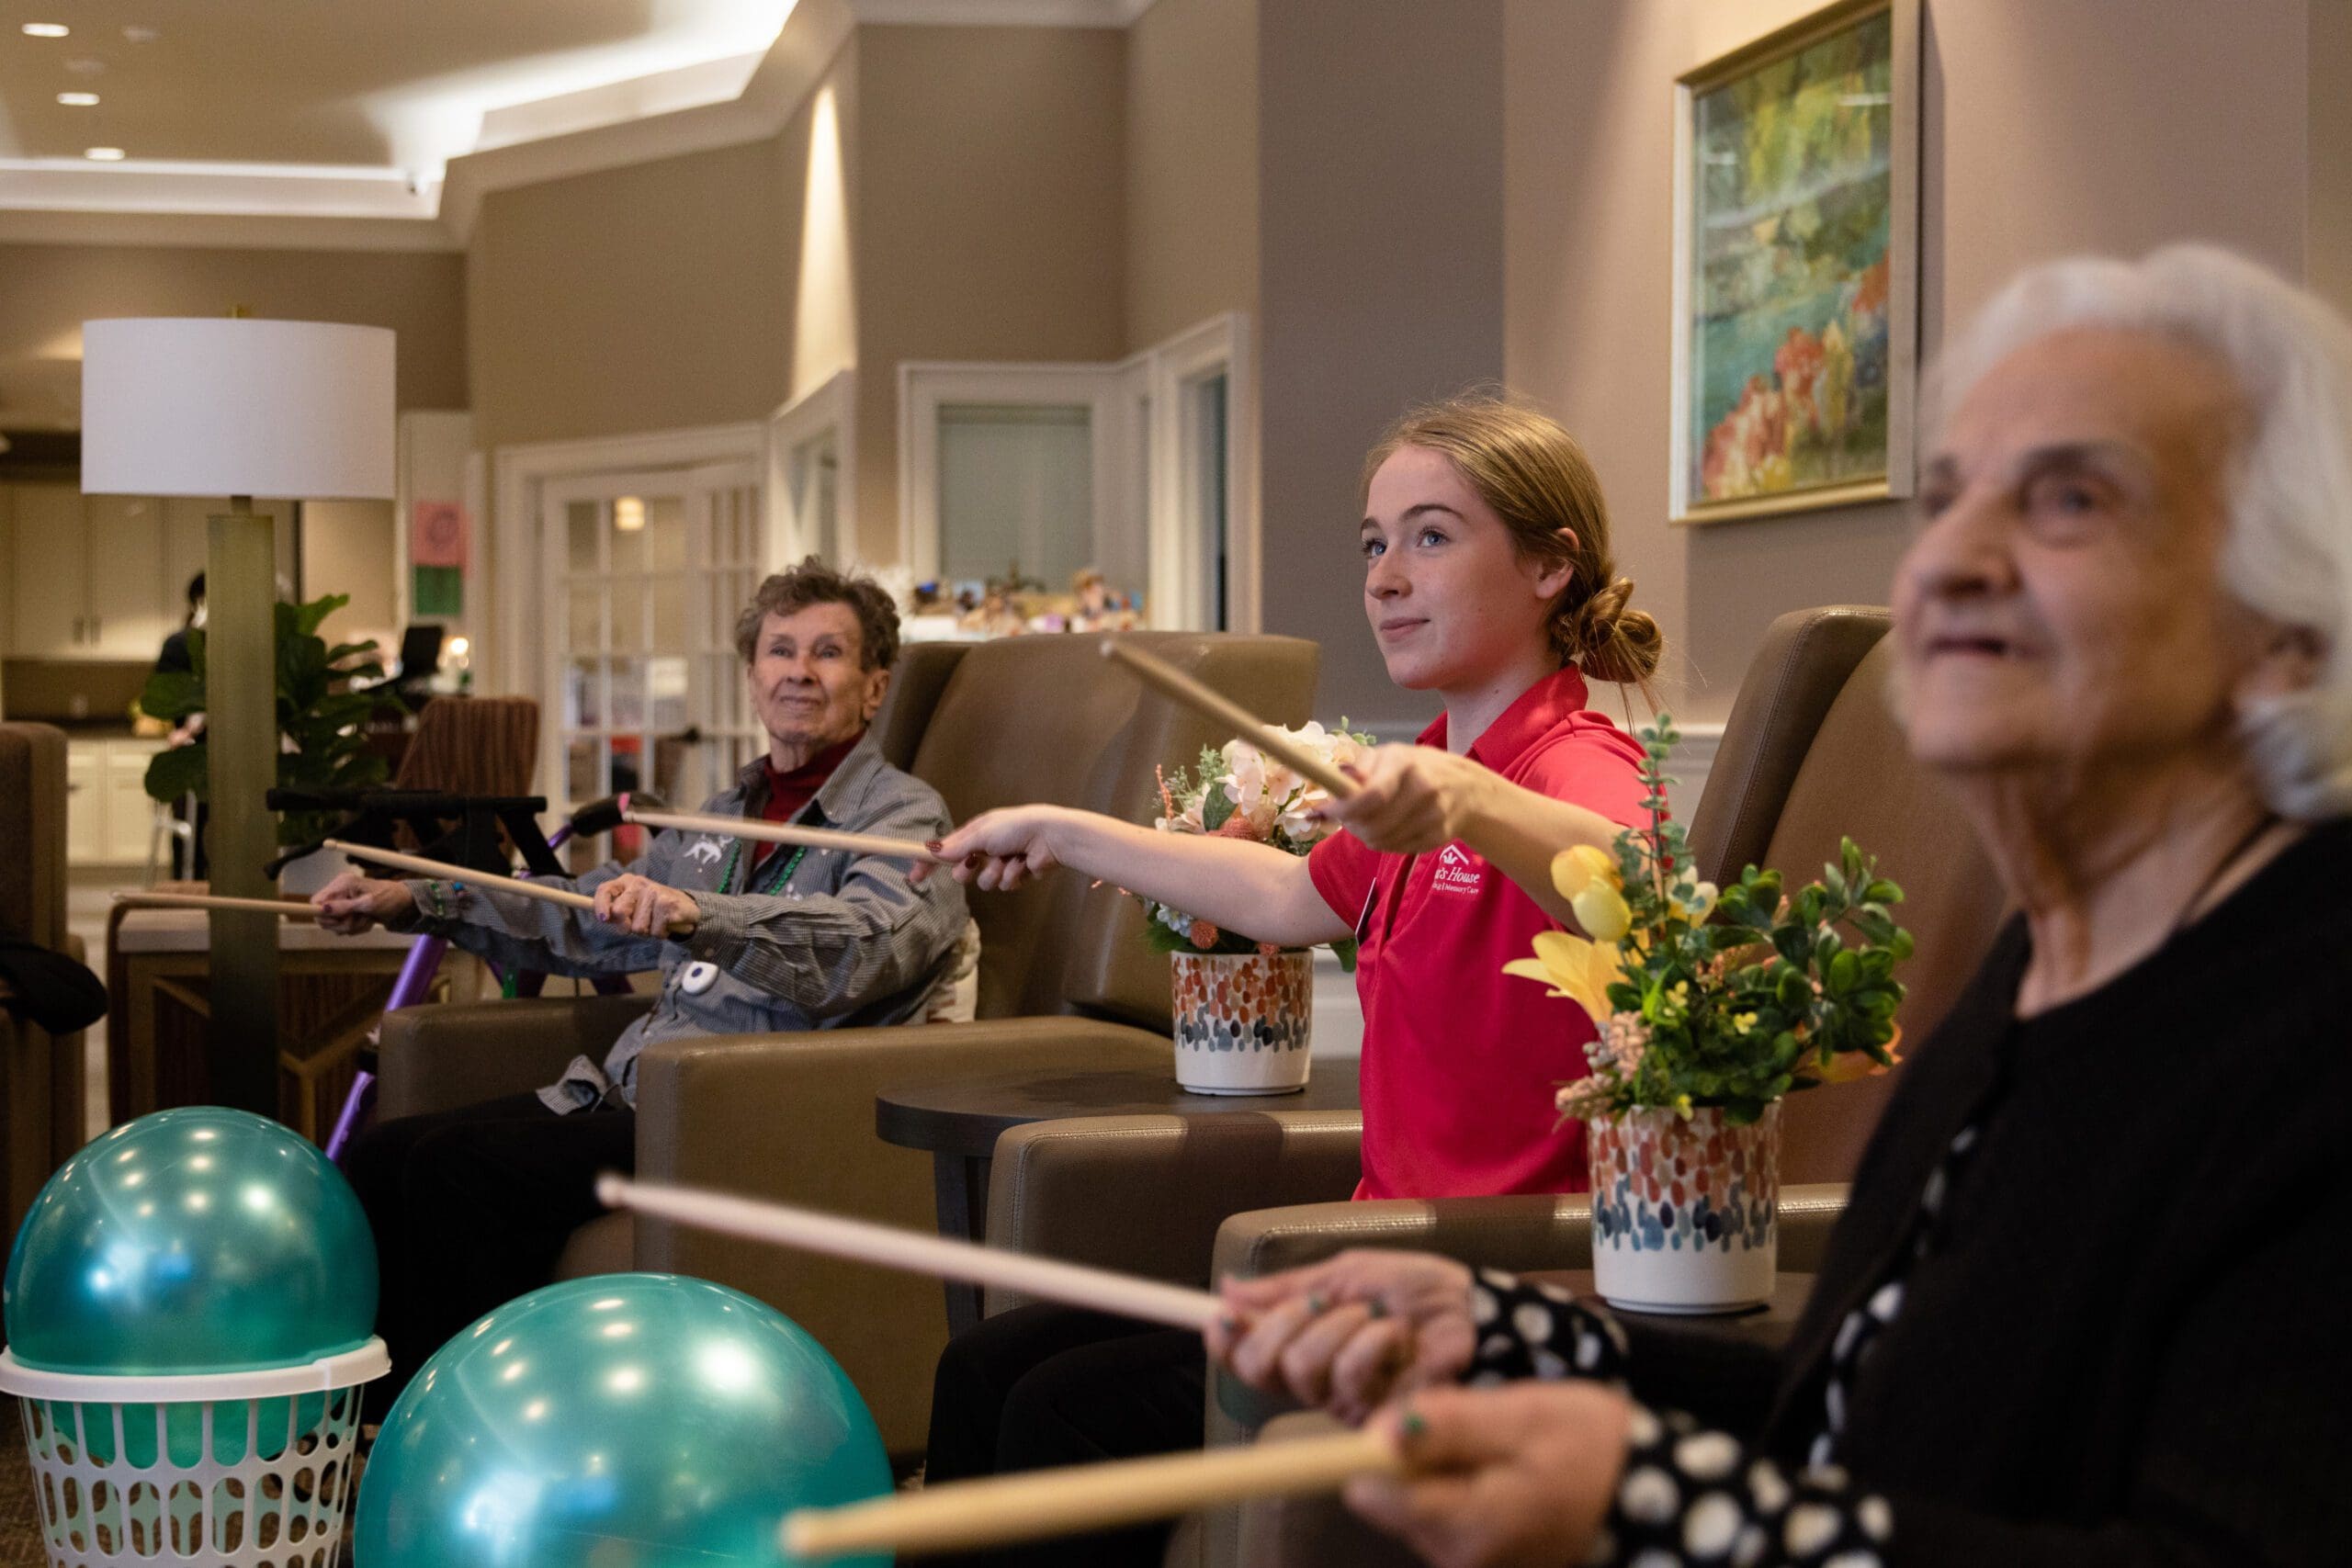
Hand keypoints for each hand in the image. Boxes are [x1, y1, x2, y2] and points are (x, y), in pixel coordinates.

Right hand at [312, 871, 412, 934]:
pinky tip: (368, 920)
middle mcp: (340, 892)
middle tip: (358, 919)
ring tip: (367, 918)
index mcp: (342, 884)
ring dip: (352, 926)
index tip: (337, 920)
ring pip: (335, 925)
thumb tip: (323, 909)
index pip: (316, 902)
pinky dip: (357, 927)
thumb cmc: (389, 898)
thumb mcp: (369, 904)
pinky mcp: (349, 912)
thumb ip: (345, 907)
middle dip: (341, 923)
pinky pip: (344, 927)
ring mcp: (344, 903)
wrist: (404, 904)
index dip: (322, 914)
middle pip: (324, 917)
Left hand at [593, 874, 698, 936]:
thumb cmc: (652, 909)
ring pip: (638, 927)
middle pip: (619, 912)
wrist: (686, 908)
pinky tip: (666, 924)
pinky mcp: (668, 903)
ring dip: (647, 931)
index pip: (605, 890)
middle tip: (640, 923)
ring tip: (656, 922)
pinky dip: (660, 933)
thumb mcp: (632, 907)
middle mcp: (638, 883)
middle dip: (627, 926)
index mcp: (626, 882)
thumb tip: (603, 917)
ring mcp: (654, 892)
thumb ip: (615, 912)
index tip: (603, 919)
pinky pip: (655, 931)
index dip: (600, 906)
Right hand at [914, 806, 1073, 892]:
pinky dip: (1013, 876)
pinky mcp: (1018, 875)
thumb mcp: (981, 833)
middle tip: (971, 865)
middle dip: (967, 870)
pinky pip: (1005, 885)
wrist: (1050, 836)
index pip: (946, 849)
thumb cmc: (1015, 827)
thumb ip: (958, 846)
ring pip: (985, 882)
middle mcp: (988, 847)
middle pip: (962, 870)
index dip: (929, 863)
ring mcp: (1002, 863)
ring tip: (1007, 862)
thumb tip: (933, 851)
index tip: (914, 876)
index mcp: (977, 832)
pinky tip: (1023, 865)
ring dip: (994, 873)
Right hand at [1206, 1250, 1477, 1423]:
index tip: (1224, 1315)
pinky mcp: (1373, 1415)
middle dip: (1281, 1323)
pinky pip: (1346, 1378)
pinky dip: (1371, 1343)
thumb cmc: (1419, 1291)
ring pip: (1299, 1367)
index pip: (1243, 1354)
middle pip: (1259, 1365)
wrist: (1474, 1310)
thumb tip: (1229, 1288)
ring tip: (1374, 1316)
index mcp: (1305, 1340)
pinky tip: (1397, 1337)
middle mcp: (1316, 1377)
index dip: (1225, 1338)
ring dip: (1337, 1327)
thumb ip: (1290, 1286)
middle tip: (1319, 1304)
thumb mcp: (1349, 1274)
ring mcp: (1344, 1400)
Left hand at [1318, 745, 1494, 854]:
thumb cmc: (1415, 768)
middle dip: (1352, 826)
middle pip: (1374, 825)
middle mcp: (1423, 788)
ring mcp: (1434, 815)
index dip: (1346, 809)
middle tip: (1348, 819)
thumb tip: (1337, 783)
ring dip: (1367, 836)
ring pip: (1382, 841)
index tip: (1330, 812)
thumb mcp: (1389, 755)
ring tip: (1370, 821)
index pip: (1373, 795)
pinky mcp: (1438, 837)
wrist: (1466, 787)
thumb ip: (1359, 767)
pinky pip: (1397, 849)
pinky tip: (1392, 827)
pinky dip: (1387, 842)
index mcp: (1404, 763)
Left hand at [1345, 1382, 1632, 1567]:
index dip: (1374, 1447)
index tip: (1409, 1420)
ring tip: (1501, 1447)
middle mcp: (1457, 1559)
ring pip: (1418, 1502)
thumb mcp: (1523, 1417)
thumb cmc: (1593, 1450)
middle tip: (1482, 1428)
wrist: (1653, 1497)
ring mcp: (1469, 1564)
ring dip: (1443, 1467)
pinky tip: (1506, 1470)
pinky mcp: (1481, 1560)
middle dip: (1419, 1453)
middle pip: (1392, 1496)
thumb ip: (1450, 1424)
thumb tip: (1378, 1430)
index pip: (1371, 1491)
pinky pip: (1445, 1514)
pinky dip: (1463, 1484)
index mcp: (1464, 1526)